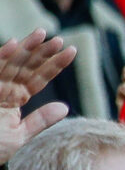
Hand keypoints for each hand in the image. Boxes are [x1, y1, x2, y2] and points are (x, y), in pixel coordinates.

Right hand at [0, 29, 71, 164]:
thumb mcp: (19, 136)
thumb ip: (40, 121)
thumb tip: (65, 107)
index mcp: (16, 97)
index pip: (39, 78)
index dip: (55, 65)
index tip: (72, 51)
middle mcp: (5, 88)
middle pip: (27, 66)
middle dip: (43, 52)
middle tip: (59, 39)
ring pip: (11, 63)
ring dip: (26, 48)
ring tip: (41, 34)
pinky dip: (2, 56)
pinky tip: (13, 44)